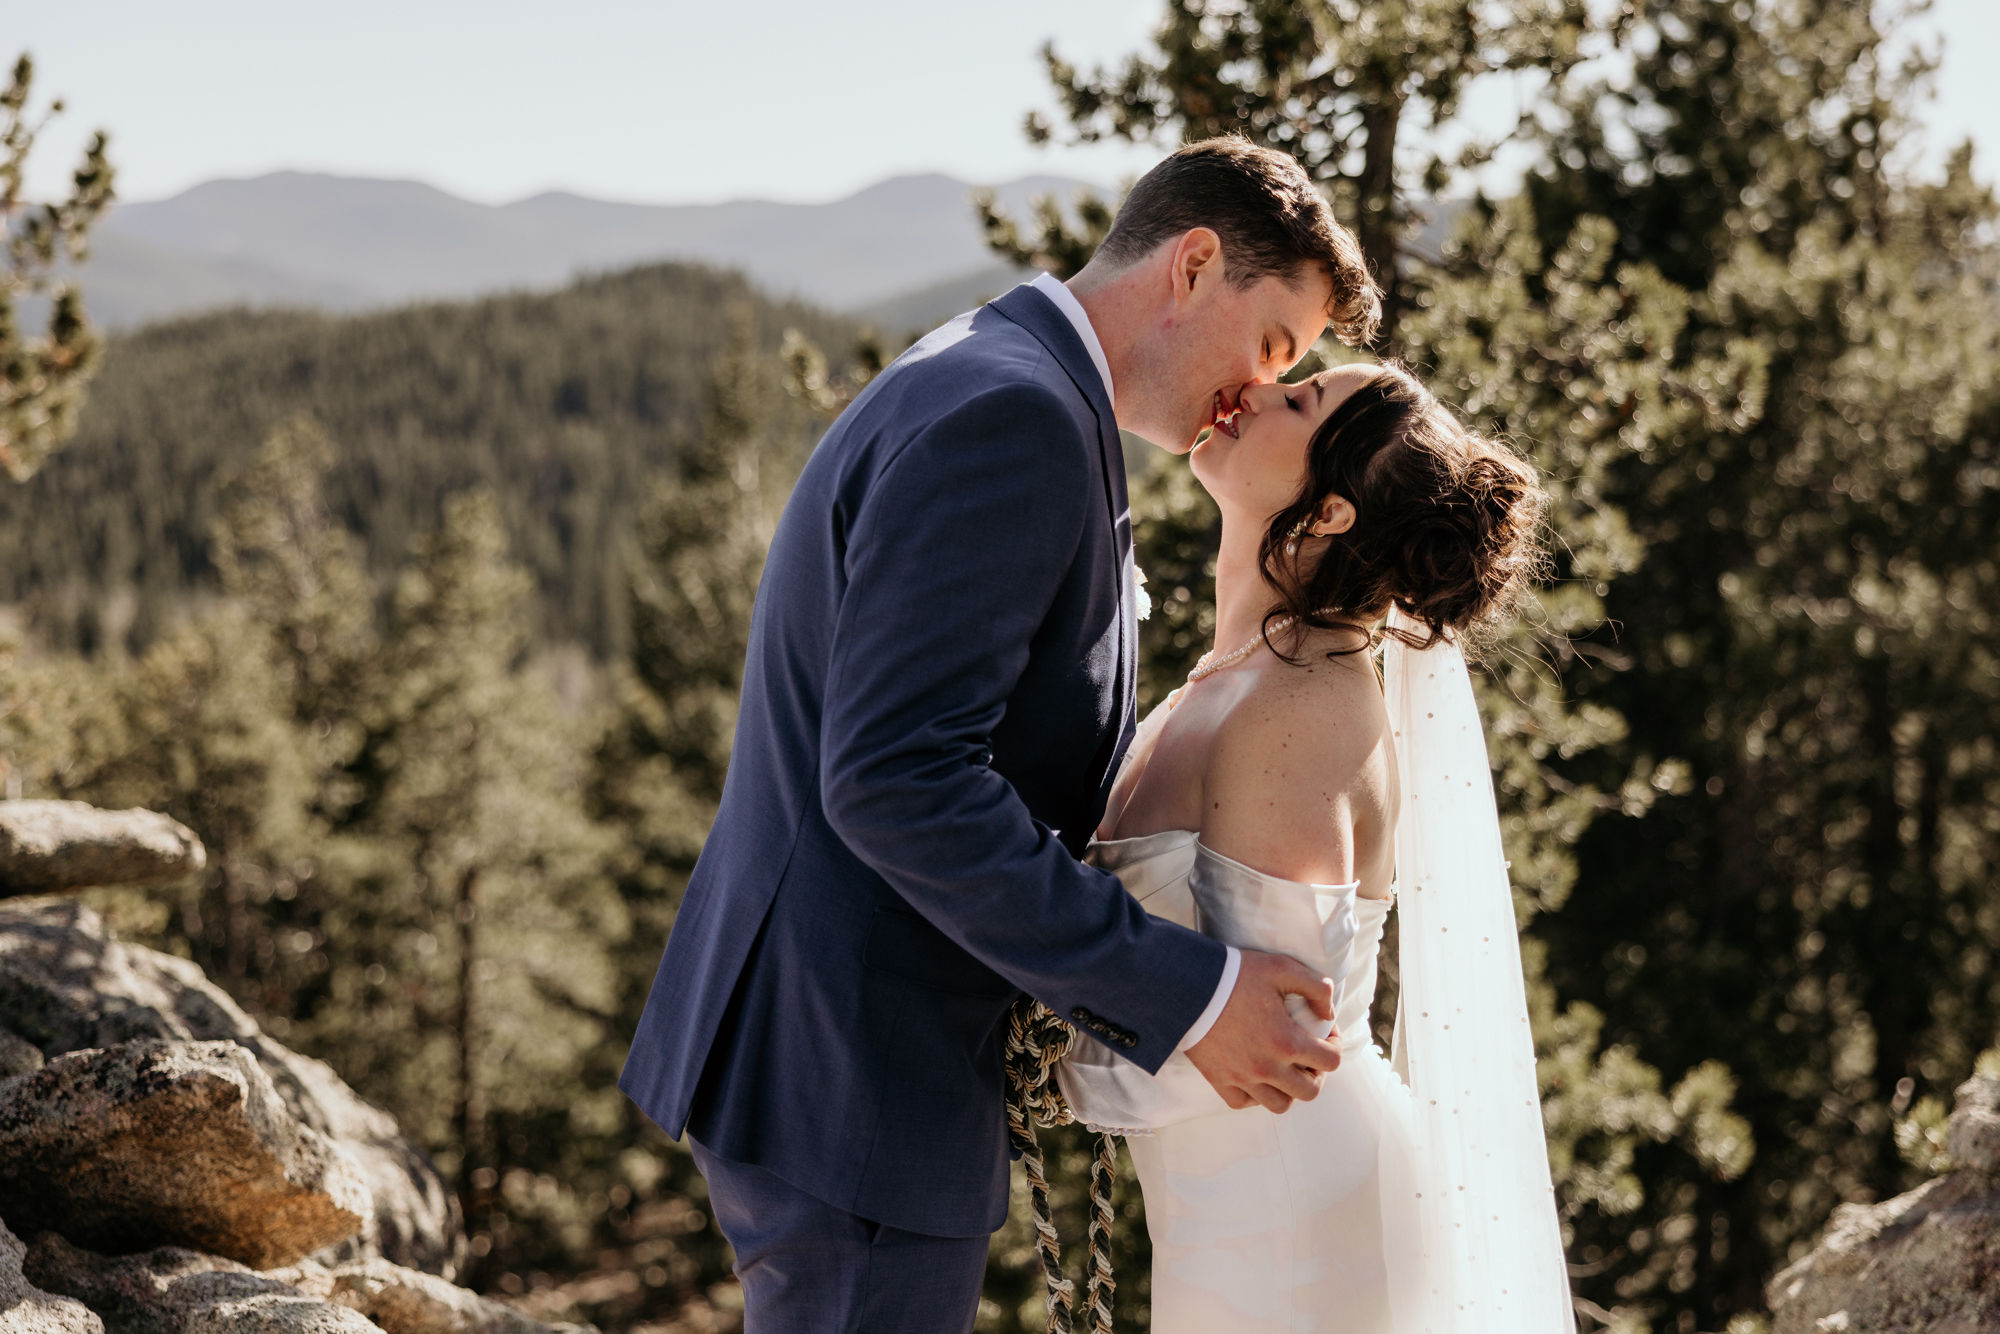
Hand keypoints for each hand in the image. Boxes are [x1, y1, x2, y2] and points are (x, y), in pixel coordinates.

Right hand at [1184, 949, 1339, 1112]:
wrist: (1187, 985)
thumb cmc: (1235, 974)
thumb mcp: (1281, 967)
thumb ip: (1316, 986)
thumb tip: (1329, 1012)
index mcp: (1287, 1041)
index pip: (1331, 1061)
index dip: (1334, 1046)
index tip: (1324, 1034)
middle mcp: (1267, 1068)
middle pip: (1310, 1091)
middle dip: (1316, 1073)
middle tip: (1307, 1055)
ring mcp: (1242, 1078)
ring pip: (1280, 1105)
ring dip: (1288, 1089)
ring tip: (1283, 1068)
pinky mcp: (1219, 1081)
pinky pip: (1245, 1103)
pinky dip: (1255, 1095)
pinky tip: (1255, 1074)